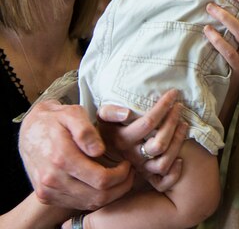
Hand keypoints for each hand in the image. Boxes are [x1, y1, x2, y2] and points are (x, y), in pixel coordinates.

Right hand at [19, 100, 133, 209]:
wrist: (30, 131)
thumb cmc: (56, 120)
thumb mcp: (72, 114)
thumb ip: (86, 131)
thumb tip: (99, 150)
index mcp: (62, 158)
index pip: (101, 179)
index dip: (121, 174)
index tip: (128, 163)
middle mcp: (52, 179)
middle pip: (98, 195)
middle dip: (121, 186)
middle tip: (129, 172)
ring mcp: (48, 190)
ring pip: (90, 203)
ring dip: (111, 194)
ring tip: (119, 178)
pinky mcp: (46, 196)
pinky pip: (77, 204)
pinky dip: (95, 197)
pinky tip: (103, 184)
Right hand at [97, 89, 186, 192]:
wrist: (90, 156)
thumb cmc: (103, 130)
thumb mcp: (101, 118)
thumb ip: (109, 112)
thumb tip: (127, 113)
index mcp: (121, 140)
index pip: (147, 123)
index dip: (163, 107)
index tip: (173, 93)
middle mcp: (131, 156)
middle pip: (159, 143)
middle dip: (173, 122)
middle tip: (179, 107)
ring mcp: (140, 169)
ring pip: (163, 162)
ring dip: (178, 142)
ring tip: (184, 124)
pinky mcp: (146, 179)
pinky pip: (162, 183)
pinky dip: (174, 173)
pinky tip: (181, 159)